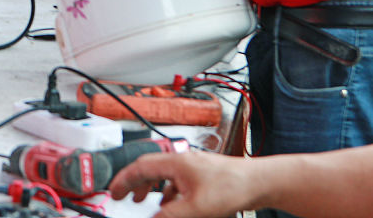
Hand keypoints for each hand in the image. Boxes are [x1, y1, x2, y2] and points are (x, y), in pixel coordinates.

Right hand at [109, 151, 254, 217]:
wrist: (259, 183)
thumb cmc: (232, 186)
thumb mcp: (196, 208)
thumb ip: (169, 215)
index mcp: (175, 163)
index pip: (140, 167)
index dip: (123, 180)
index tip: (113, 192)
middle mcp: (182, 161)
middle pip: (149, 169)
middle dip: (134, 184)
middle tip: (123, 196)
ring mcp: (193, 167)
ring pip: (163, 176)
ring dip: (151, 189)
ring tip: (145, 202)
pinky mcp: (202, 175)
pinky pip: (177, 182)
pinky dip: (168, 193)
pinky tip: (173, 205)